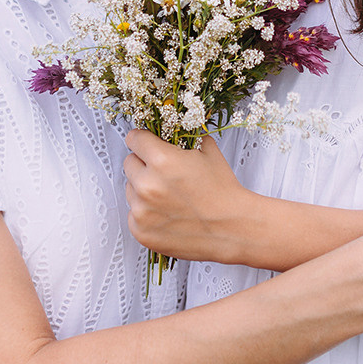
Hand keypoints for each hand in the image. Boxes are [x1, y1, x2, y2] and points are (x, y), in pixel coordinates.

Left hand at [123, 132, 266, 265]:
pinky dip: (146, 213)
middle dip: (144, 164)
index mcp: (162, 160)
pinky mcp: (141, 231)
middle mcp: (147, 185)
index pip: (134, 139)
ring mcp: (142, 210)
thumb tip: (173, 132)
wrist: (233, 229)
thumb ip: (184, 140)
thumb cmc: (223, 194)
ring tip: (169, 196)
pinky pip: (133, 214)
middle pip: (129, 163)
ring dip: (143, 189)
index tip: (145, 144)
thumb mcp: (208, 153)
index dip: (143, 140)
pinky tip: (167, 213)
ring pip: (130, 189)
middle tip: (163, 173)